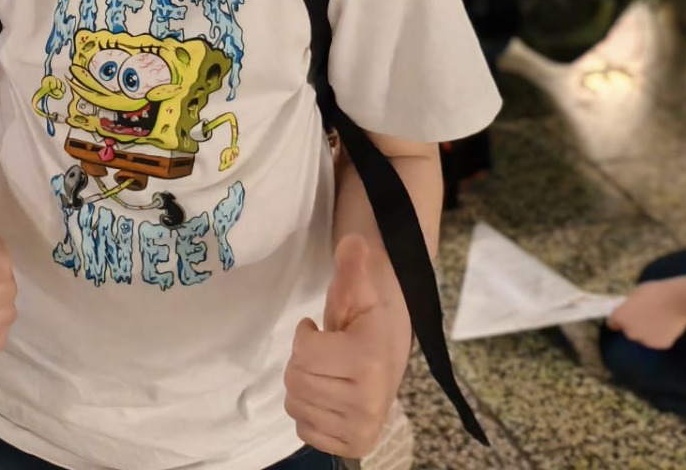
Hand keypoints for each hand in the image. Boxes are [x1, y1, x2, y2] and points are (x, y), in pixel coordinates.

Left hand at [284, 235, 411, 457]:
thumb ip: (353, 264)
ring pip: (296, 406)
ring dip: (304, 386)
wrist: (390, 350)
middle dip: (303, 362)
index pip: (303, 354)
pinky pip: (305, 432)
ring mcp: (363, 427)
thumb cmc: (369, 318)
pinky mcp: (355, 444)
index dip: (306, 337)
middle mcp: (369, 402)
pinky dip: (309, 414)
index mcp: (368, 362)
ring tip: (327, 373)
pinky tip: (328, 397)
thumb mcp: (359, 288)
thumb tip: (353, 240)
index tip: (321, 330)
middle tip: (325, 354)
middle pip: (295, 382)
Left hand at [607, 279, 685, 350]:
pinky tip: (667, 326)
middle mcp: (630, 332)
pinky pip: (657, 340)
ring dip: (647, 331)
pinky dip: (661, 335)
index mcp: (621, 318)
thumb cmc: (655, 292)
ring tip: (659, 320)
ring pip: (643, 337)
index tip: (626, 316)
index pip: (612, 323)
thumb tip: (630, 310)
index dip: (619, 320)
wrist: (678, 302)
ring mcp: (645, 340)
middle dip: (634, 325)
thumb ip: (629, 306)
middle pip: (629, 331)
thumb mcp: (635, 294)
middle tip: (645, 316)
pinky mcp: (660, 345)